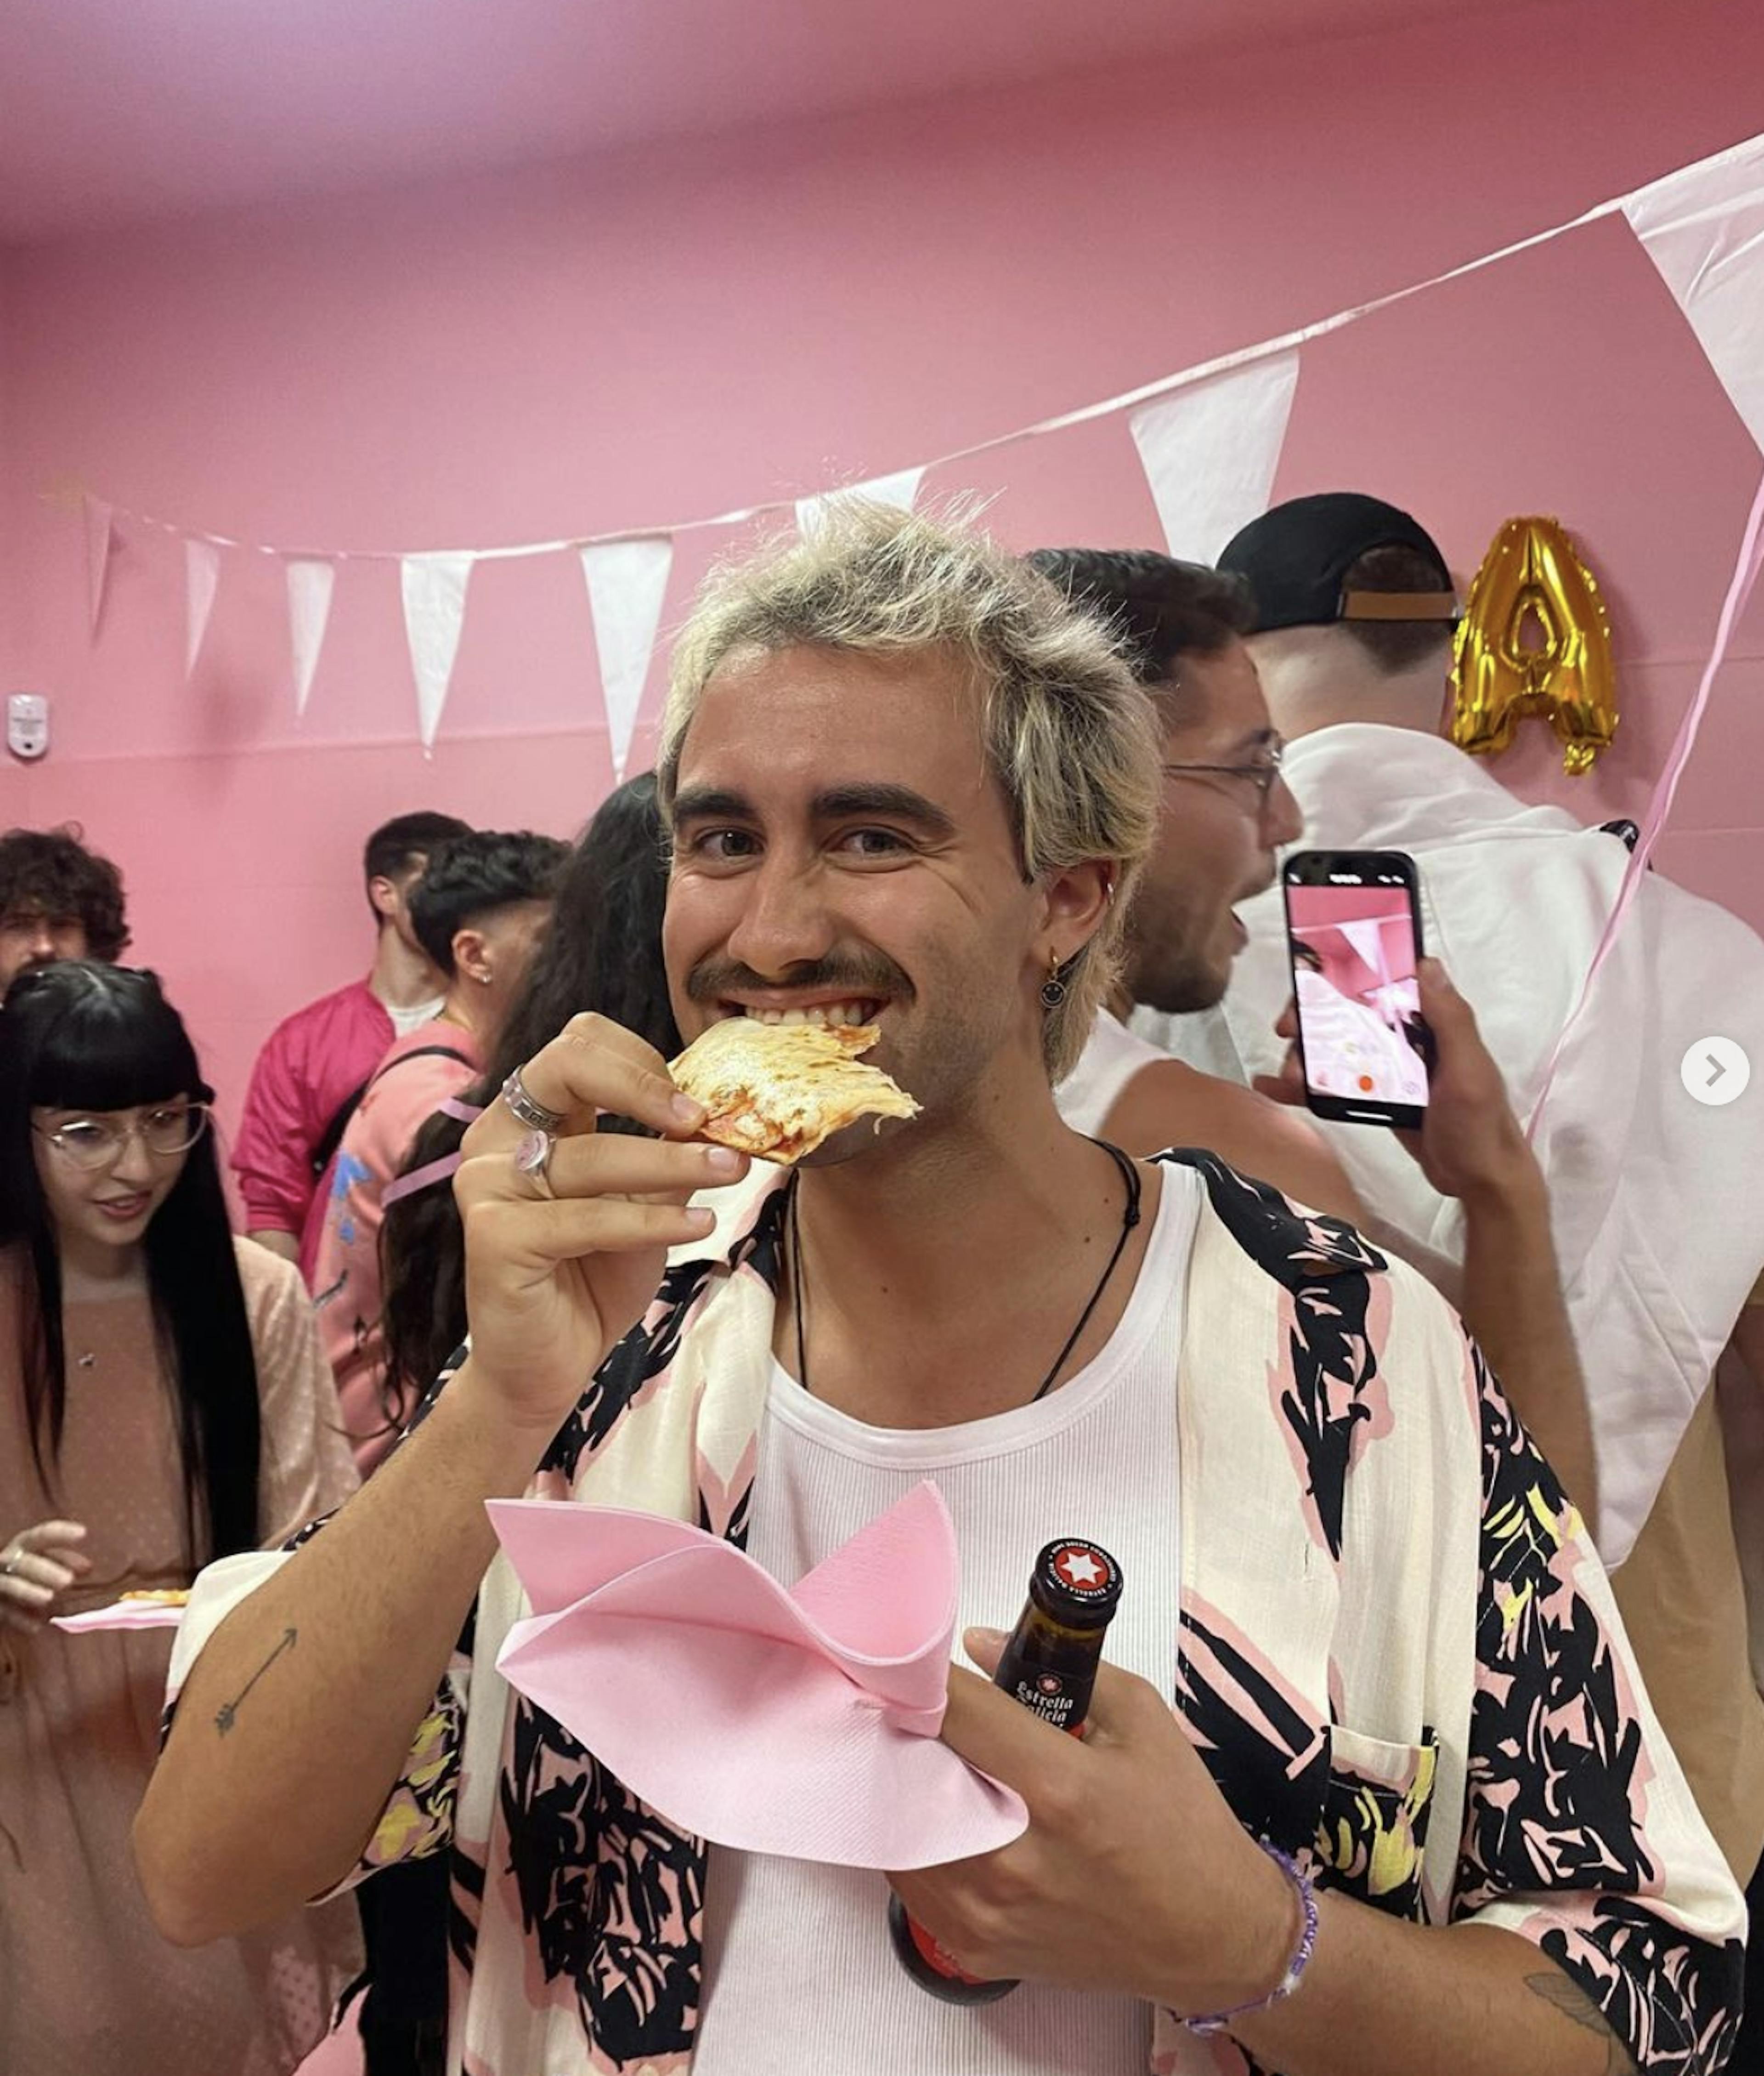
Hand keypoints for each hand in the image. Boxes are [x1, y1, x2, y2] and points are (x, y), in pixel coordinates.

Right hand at [0, 1519, 90, 1633]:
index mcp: (21, 1548)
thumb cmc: (26, 1579)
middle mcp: (5, 1562)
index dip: (59, 1533)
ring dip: (28, 1591)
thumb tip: (88, 1568)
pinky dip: (18, 1618)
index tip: (83, 1533)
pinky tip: (36, 1626)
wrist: (2, 1598)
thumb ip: (62, 1563)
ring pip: (9, 1584)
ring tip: (49, 1598)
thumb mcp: (42, 1568)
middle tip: (68, 1581)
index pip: (39, 1536)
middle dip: (45, 1570)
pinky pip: (3, 1611)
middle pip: (23, 1561)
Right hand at [451, 1014, 750, 1435]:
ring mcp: (487, 1185)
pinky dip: (651, 1220)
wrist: (547, 1365)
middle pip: (566, 1067)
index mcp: (527, 1115)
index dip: (641, 1061)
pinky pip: (587, 1218)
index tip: (697, 1100)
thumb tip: (722, 1112)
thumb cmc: (592, 1276)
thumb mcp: (642, 1201)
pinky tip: (699, 1221)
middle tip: (703, 1117)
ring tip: (731, 1171)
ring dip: (672, 1162)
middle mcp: (496, 1137)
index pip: (579, 1045)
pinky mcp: (493, 1237)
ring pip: (592, 1156)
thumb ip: (666, 1152)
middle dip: (644, 1086)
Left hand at [886, 1629, 1295, 2015]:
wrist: (1209, 1937)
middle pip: (914, 1771)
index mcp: (1061, 1789)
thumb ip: (1068, 1674)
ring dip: (901, 1785)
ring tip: (915, 1758)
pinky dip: (910, 1842)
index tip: (911, 1660)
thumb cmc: (1183, 1828)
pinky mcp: (975, 1949)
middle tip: (902, 1705)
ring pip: (898, 1829)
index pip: (959, 1712)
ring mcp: (990, 1911)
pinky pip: (908, 1883)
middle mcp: (1016, 1855)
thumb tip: (979, 1644)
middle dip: (905, 1729)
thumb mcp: (1144, 1724)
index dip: (926, 1677)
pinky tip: (932, 1816)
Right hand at [1253, 961, 1535, 1206]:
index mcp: (1432, 1024)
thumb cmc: (1480, 1125)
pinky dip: (1307, 1086)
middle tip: (1286, 1030)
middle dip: (1313, 1019)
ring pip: (1338, 1049)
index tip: (1313, 983)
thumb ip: (1451, 1020)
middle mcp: (1409, 1039)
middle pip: (1350, 1015)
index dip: (1346, 978)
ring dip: (1306, 1057)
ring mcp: (1391, 1069)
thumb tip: (1426, 965)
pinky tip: (1275, 1087)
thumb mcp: (1468, 1070)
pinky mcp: (1379, 1098)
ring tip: (1288, 1078)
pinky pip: (1339, 1084)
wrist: (1479, 1182)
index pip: (1383, 986)